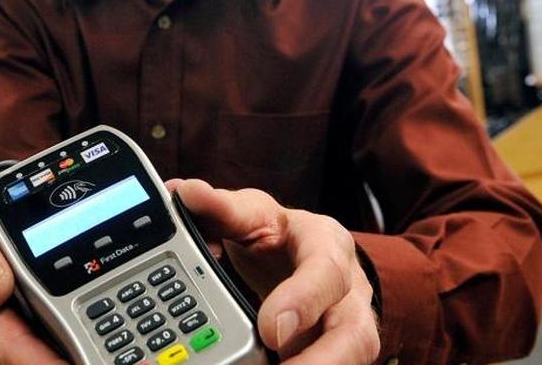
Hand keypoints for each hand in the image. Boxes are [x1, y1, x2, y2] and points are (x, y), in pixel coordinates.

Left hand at [172, 178, 380, 363]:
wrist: (299, 256)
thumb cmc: (279, 235)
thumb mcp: (253, 214)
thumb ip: (222, 208)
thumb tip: (187, 193)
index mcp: (327, 245)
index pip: (326, 269)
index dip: (303, 301)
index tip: (269, 331)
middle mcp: (349, 292)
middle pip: (355, 332)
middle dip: (322, 360)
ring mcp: (348, 328)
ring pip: (352, 356)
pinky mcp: (337, 353)